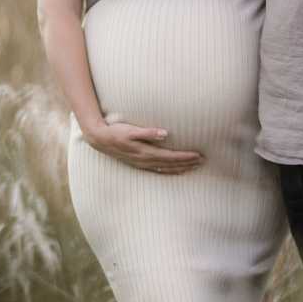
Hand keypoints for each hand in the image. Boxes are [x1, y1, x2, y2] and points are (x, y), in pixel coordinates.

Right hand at [85, 121, 202, 173]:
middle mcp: (145, 160)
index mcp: (145, 152)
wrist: (99, 140)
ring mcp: (142, 164)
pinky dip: (169, 171)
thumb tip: (165, 134)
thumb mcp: (131, 130)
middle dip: (187, 163)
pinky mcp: (139, 164)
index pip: (170, 157)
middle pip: (171, 164)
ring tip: (194, 167)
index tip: (198, 155)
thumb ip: (148, 132)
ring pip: (165, 169)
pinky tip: (176, 171)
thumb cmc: (116, 131)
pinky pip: (158, 171)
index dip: (185, 157)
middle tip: (203, 161)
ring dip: (181, 168)